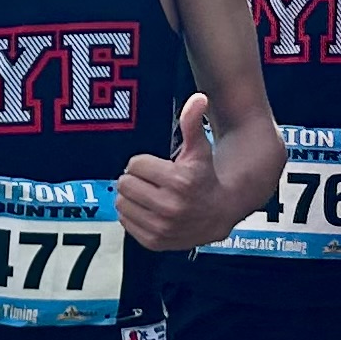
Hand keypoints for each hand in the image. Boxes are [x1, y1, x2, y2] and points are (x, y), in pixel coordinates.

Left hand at [117, 93, 228, 251]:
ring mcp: (162, 227)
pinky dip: (132, 214)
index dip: (145, 163)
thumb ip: (193, 122)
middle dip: (135, 179)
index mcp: (180, 181)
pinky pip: (124, 221)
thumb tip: (199, 98)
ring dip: (131, 197)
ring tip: (150, 195)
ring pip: (121, 203)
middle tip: (151, 182)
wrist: (219, 214)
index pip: (135, 164)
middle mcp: (170, 207)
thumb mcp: (199, 150)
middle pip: (124, 184)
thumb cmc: (205, 178)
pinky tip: (149, 210)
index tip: (158, 168)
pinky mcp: (154, 241)